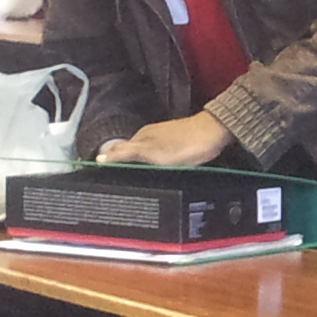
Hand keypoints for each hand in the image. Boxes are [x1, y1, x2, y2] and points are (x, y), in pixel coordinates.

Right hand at [102, 111, 233, 166]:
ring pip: (145, 154)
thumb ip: (128, 154)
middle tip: (118, 182)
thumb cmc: (186, 145)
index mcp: (141, 138)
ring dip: (139, 164)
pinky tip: (158, 171)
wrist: (215, 134)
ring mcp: (164, 138)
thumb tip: (100, 157)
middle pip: (131, 153)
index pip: (118, 152)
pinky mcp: (177, 142)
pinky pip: (159, 154)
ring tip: (135, 179)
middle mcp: (150, 135)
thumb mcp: (153, 153)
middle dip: (123, 165)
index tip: (104, 176)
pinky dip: (154, 163)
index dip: (111, 163)